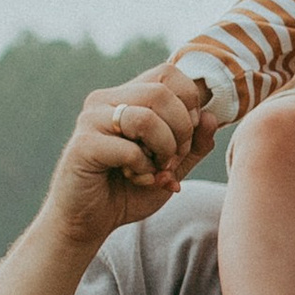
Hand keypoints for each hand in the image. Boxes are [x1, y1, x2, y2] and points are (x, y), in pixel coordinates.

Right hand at [41, 68, 215, 249]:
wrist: (87, 222)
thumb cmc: (127, 191)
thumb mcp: (172, 168)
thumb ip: (195, 144)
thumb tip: (211, 117)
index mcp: (127, 96)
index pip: (169, 73)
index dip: (189, 103)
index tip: (186, 136)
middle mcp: (106, 99)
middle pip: (162, 92)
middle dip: (182, 131)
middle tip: (172, 160)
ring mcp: (92, 119)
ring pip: (148, 118)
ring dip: (164, 150)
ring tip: (156, 170)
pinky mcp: (83, 145)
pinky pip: (129, 149)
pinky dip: (143, 169)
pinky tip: (135, 178)